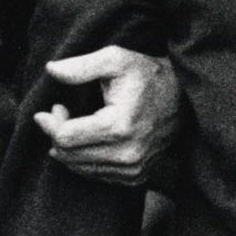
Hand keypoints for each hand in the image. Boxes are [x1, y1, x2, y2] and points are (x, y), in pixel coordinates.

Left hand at [35, 47, 179, 186]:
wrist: (185, 97)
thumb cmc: (148, 75)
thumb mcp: (116, 59)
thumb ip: (81, 66)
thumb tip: (51, 69)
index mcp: (119, 126)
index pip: (64, 138)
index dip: (50, 123)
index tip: (54, 107)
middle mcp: (127, 154)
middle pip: (69, 155)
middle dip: (57, 134)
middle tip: (62, 112)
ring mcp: (133, 169)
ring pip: (79, 168)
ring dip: (69, 148)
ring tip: (75, 124)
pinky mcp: (136, 176)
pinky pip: (96, 175)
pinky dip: (85, 159)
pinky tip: (89, 140)